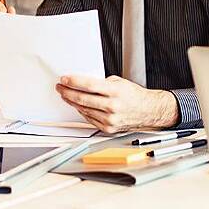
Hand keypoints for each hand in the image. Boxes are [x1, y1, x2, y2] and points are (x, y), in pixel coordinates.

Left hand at [55, 75, 178, 132]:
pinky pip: (89, 119)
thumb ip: (102, 83)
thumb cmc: (135, 96)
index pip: (89, 85)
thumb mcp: (119, 82)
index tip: (64, 79)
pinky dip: (82, 111)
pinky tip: (78, 105)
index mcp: (116, 92)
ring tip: (66, 95)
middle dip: (68, 92)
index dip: (74, 82)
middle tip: (60, 87)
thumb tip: (83, 83)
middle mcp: (112, 107)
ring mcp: (110, 119)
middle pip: (83, 99)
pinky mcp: (108, 128)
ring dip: (72, 102)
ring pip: (84, 109)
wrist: (148, 111)